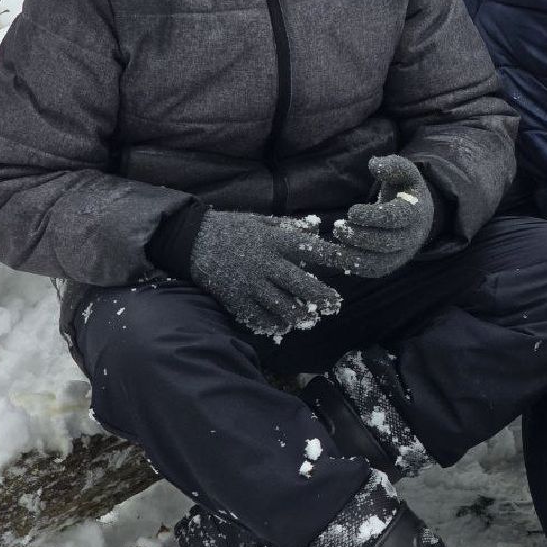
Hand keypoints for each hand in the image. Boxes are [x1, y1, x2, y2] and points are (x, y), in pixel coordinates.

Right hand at [189, 211, 347, 337]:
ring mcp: (251, 285)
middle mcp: (266, 264)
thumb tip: (316, 228)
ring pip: (284, 308)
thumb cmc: (232, 228)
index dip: (335, 258)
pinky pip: (260, 319)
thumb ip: (290, 228)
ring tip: (307, 318)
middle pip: (303, 286)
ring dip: (300, 316)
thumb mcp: (263, 221)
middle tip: (333, 304)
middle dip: (323, 298)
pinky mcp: (236, 300)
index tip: (353, 264)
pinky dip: (273, 325)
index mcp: (275, 241)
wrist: (192, 241)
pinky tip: (281, 325)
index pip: (313, 250)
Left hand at [330, 154, 434, 279]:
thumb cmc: (405, 190)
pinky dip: (353, 266)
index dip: (373, 217)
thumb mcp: (404, 172)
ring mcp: (403, 254)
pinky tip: (334, 256)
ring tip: (332, 247)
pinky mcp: (391, 265)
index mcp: (415, 212)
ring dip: (353, 256)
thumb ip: (392, 165)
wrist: (418, 216)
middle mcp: (412, 237)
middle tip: (338, 228)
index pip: (394, 218)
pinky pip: (373, 271)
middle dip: (360, 237)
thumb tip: (374, 164)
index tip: (351, 212)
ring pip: (379, 262)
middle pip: (387, 243)